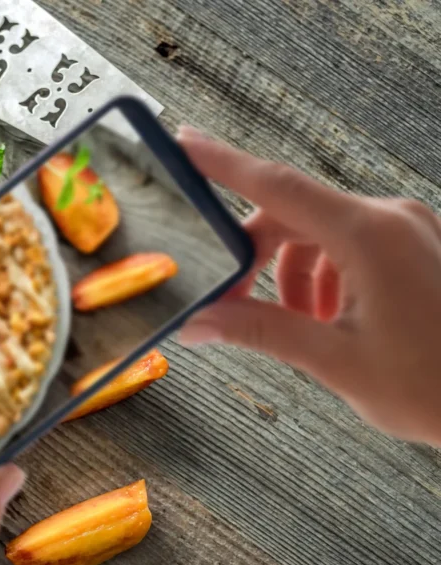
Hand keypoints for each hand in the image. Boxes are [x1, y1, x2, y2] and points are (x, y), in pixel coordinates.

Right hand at [177, 127, 440, 445]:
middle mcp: (392, 219)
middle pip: (293, 214)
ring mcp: (409, 230)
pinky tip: (328, 320)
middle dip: (253, 255)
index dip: (223, 163)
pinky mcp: (417, 247)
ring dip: (290, 273)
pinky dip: (324, 275)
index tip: (183, 142)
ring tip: (297, 325)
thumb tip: (198, 322)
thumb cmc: (434, 387)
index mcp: (371, 237)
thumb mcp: (334, 361)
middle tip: (228, 302)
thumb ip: (259, 331)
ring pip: (320, 233)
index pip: (278, 186)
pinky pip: (351, 245)